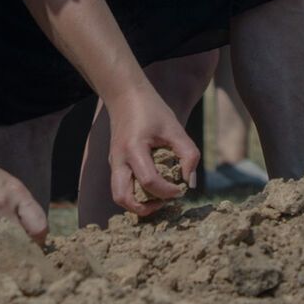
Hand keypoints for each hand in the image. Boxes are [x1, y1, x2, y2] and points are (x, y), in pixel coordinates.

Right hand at [0, 149, 48, 245]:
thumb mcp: (4, 183)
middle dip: (17, 249)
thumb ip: (18, 205)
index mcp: (17, 193)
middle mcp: (3, 206)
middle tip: (10, 249)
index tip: (32, 246)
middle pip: (20, 242)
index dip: (38, 241)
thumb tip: (29, 233)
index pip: (39, 226)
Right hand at [104, 87, 199, 215]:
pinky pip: (121, 186)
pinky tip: (154, 187)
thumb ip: (188, 154)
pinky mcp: (115, 163)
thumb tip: (190, 183)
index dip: (168, 191)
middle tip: (164, 203)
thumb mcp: (174, 128)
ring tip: (158, 199)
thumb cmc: (152, 109)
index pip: (150, 181)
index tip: (181, 189)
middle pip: (123, 198)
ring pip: (118, 195)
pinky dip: (136, 194)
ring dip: (138, 204)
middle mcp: (119, 160)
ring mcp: (114, 162)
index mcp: (134, 149)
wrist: (125, 94)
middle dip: (145, 208)